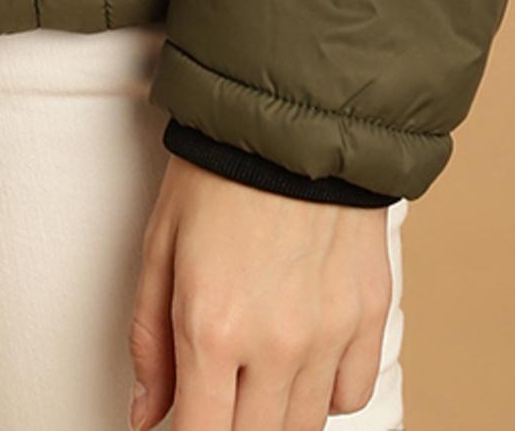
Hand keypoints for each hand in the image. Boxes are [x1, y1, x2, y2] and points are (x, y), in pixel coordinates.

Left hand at [127, 154, 393, 429]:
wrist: (295, 115)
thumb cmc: (218, 171)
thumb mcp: (160, 246)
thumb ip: (150, 341)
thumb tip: (145, 416)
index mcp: (212, 327)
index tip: (188, 422)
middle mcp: (274, 344)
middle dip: (230, 426)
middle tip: (219, 391)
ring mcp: (329, 334)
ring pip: (304, 428)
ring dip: (276, 415)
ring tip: (256, 373)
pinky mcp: (369, 316)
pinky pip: (351, 394)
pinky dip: (326, 391)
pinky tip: (303, 357)